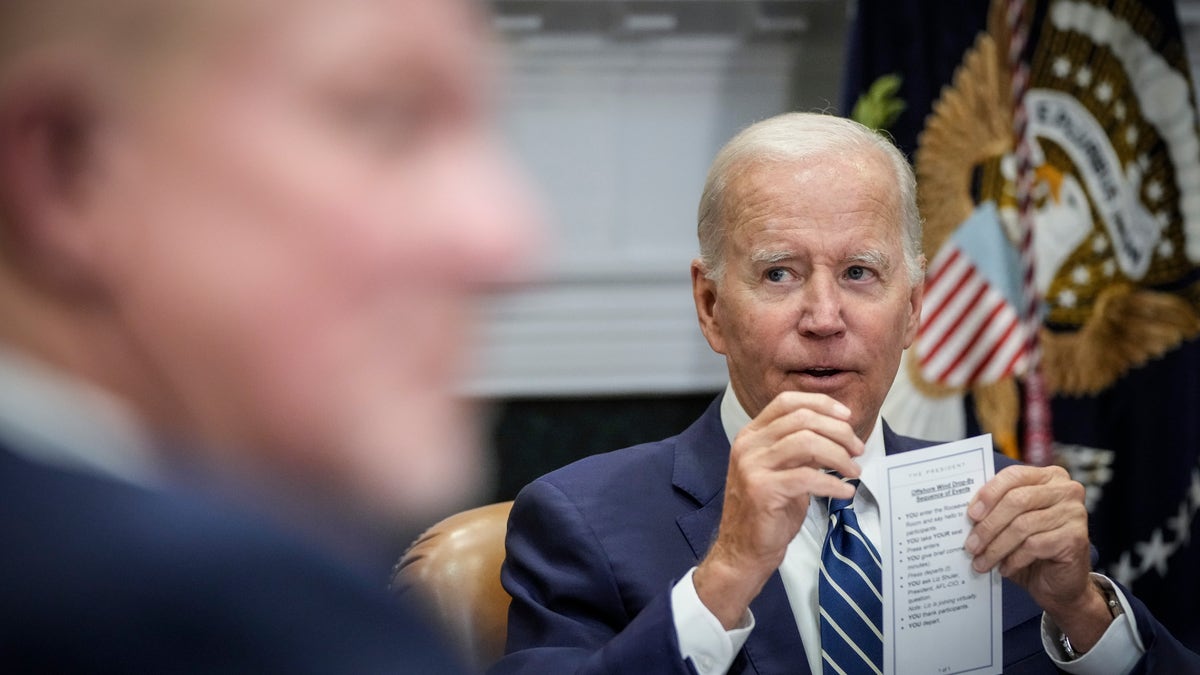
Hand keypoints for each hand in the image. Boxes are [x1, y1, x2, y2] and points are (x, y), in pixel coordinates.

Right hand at [694, 391, 863, 627]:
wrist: (743, 550)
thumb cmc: (767, 511)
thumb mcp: (782, 470)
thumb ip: (800, 448)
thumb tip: (838, 432)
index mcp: (752, 435)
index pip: (787, 401)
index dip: (821, 404)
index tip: (846, 417)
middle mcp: (748, 445)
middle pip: (802, 419)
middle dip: (838, 431)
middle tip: (857, 449)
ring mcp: (752, 466)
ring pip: (807, 442)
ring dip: (839, 455)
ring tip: (854, 471)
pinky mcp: (762, 490)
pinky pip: (807, 477)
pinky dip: (833, 483)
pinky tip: (844, 491)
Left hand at [965, 465, 1111, 649]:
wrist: (1060, 583)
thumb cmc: (1032, 548)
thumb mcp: (1012, 523)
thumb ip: (997, 508)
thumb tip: (966, 511)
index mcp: (1049, 477)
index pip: (1014, 475)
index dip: (989, 494)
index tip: (970, 515)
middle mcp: (1066, 490)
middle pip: (1017, 500)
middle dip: (988, 525)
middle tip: (970, 545)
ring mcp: (1075, 513)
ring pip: (1023, 526)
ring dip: (996, 547)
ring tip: (981, 562)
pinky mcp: (1076, 538)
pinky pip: (1034, 545)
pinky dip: (1014, 559)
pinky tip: (1004, 569)